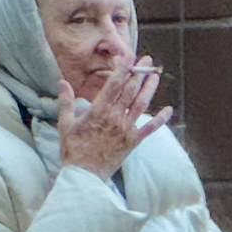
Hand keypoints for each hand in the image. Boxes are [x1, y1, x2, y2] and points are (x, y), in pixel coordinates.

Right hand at [57, 55, 172, 179]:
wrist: (85, 175)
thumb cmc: (73, 150)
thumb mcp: (65, 125)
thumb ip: (66, 102)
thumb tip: (62, 82)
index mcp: (98, 111)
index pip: (113, 84)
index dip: (123, 68)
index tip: (129, 56)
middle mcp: (114, 117)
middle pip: (130, 90)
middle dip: (139, 73)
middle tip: (146, 60)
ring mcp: (125, 129)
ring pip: (141, 104)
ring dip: (150, 88)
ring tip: (155, 75)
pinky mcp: (132, 142)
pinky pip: (150, 129)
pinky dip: (161, 119)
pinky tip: (169, 110)